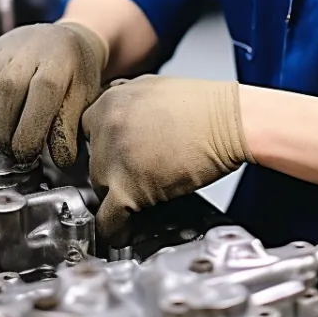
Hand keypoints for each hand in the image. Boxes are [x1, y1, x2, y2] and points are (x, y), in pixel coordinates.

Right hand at [0, 21, 107, 166]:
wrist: (63, 40)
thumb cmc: (75, 72)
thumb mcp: (83, 97)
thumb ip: (71, 126)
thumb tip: (61, 160)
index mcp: (59, 59)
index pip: (43, 93)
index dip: (31, 130)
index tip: (30, 155)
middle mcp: (30, 49)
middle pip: (9, 91)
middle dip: (8, 131)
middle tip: (16, 154)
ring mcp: (6, 48)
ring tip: (6, 142)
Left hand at [82, 75, 253, 242]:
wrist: (230, 121)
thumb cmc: (204, 106)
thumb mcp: (152, 87)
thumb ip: (125, 102)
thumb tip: (116, 119)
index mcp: (109, 100)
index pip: (87, 131)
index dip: (104, 146)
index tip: (115, 156)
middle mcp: (105, 127)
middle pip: (93, 161)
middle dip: (113, 169)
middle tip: (137, 173)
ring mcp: (113, 158)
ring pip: (100, 188)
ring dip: (118, 194)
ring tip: (141, 195)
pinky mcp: (128, 187)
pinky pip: (108, 219)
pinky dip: (116, 228)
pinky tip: (125, 229)